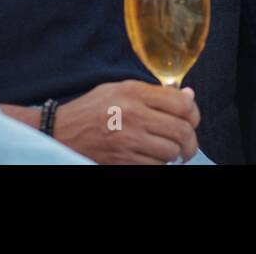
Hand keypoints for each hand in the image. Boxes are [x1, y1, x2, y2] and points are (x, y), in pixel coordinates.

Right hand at [50, 80, 200, 164]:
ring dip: (174, 153)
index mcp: (135, 93)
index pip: (181, 103)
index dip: (194, 112)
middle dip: (191, 140)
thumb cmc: (93, 108)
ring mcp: (128, 140)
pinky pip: (155, 166)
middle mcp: (134, 115)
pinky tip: (152, 158)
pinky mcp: (123, 160)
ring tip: (169, 151)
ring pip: (170, 151)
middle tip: (188, 144)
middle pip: (181, 130)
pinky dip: (159, 164)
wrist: (61, 132)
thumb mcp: (120, 89)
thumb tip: (189, 97)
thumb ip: (154, 92)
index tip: (192, 118)